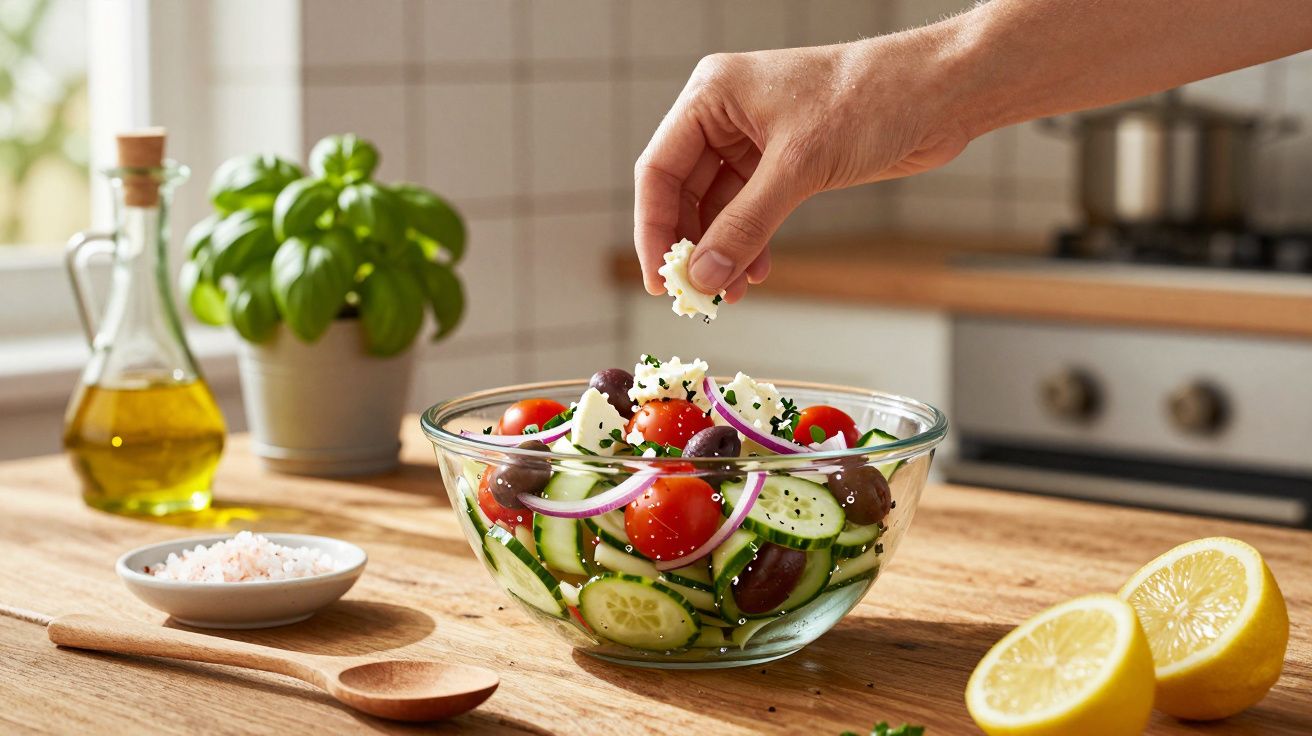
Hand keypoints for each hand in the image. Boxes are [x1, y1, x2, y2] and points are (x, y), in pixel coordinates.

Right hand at [633, 37, 970, 298]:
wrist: (939, 93)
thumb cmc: (869, 100)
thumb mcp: (798, 167)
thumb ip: (745, 225)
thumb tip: (703, 276)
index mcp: (713, 95)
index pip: (659, 169)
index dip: (654, 229)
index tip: (659, 281)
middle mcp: (727, 115)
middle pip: (684, 192)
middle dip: (691, 246)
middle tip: (695, 296)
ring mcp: (756, 139)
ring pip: (719, 207)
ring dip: (722, 252)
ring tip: (730, 295)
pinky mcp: (787, 162)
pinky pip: (751, 210)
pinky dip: (751, 243)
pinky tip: (756, 273)